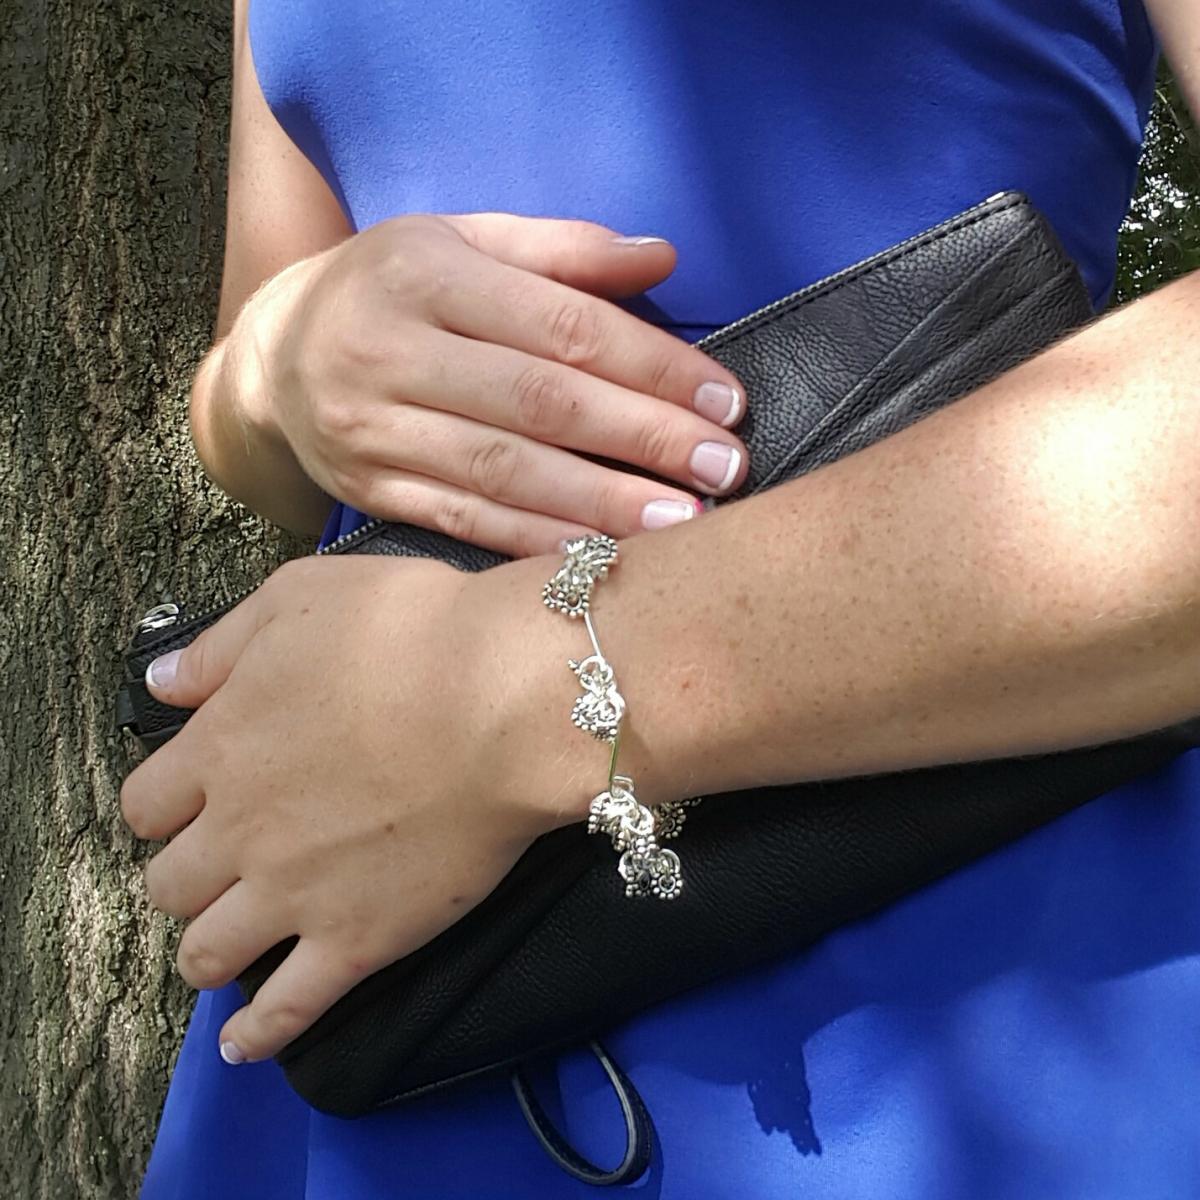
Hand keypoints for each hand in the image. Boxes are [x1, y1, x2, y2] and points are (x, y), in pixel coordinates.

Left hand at [118, 553, 604, 1062]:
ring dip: (206, 951)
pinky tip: (247, 1043)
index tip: (193, 803)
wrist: (506, 701)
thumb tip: (160, 687)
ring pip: (207, 952)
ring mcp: (295, 896)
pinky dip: (258, 1033)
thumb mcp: (302, 598)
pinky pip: (288, 1010)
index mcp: (221, 747)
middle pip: (169, 883)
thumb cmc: (414, 632)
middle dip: (187, 874)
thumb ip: (221, 646)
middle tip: (221, 867)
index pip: (146, 803)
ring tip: (226, 946)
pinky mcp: (357, 942)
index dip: (165, 806)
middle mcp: (239, 831)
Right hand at [231, 213, 747, 555]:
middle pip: (540, 404)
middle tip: (722, 469)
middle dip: (641, 440)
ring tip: (681, 526)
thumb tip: (662, 257)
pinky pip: (466, 522)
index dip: (650, 366)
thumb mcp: (461, 242)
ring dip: (601, 505)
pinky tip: (600, 556)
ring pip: (505, 474)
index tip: (723, 402)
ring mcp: (373, 430)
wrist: (274, 359)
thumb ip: (561, 251)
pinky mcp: (371, 490)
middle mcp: (390, 352)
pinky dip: (539, 542)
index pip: (561, 326)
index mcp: (423, 273)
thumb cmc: (391, 290)